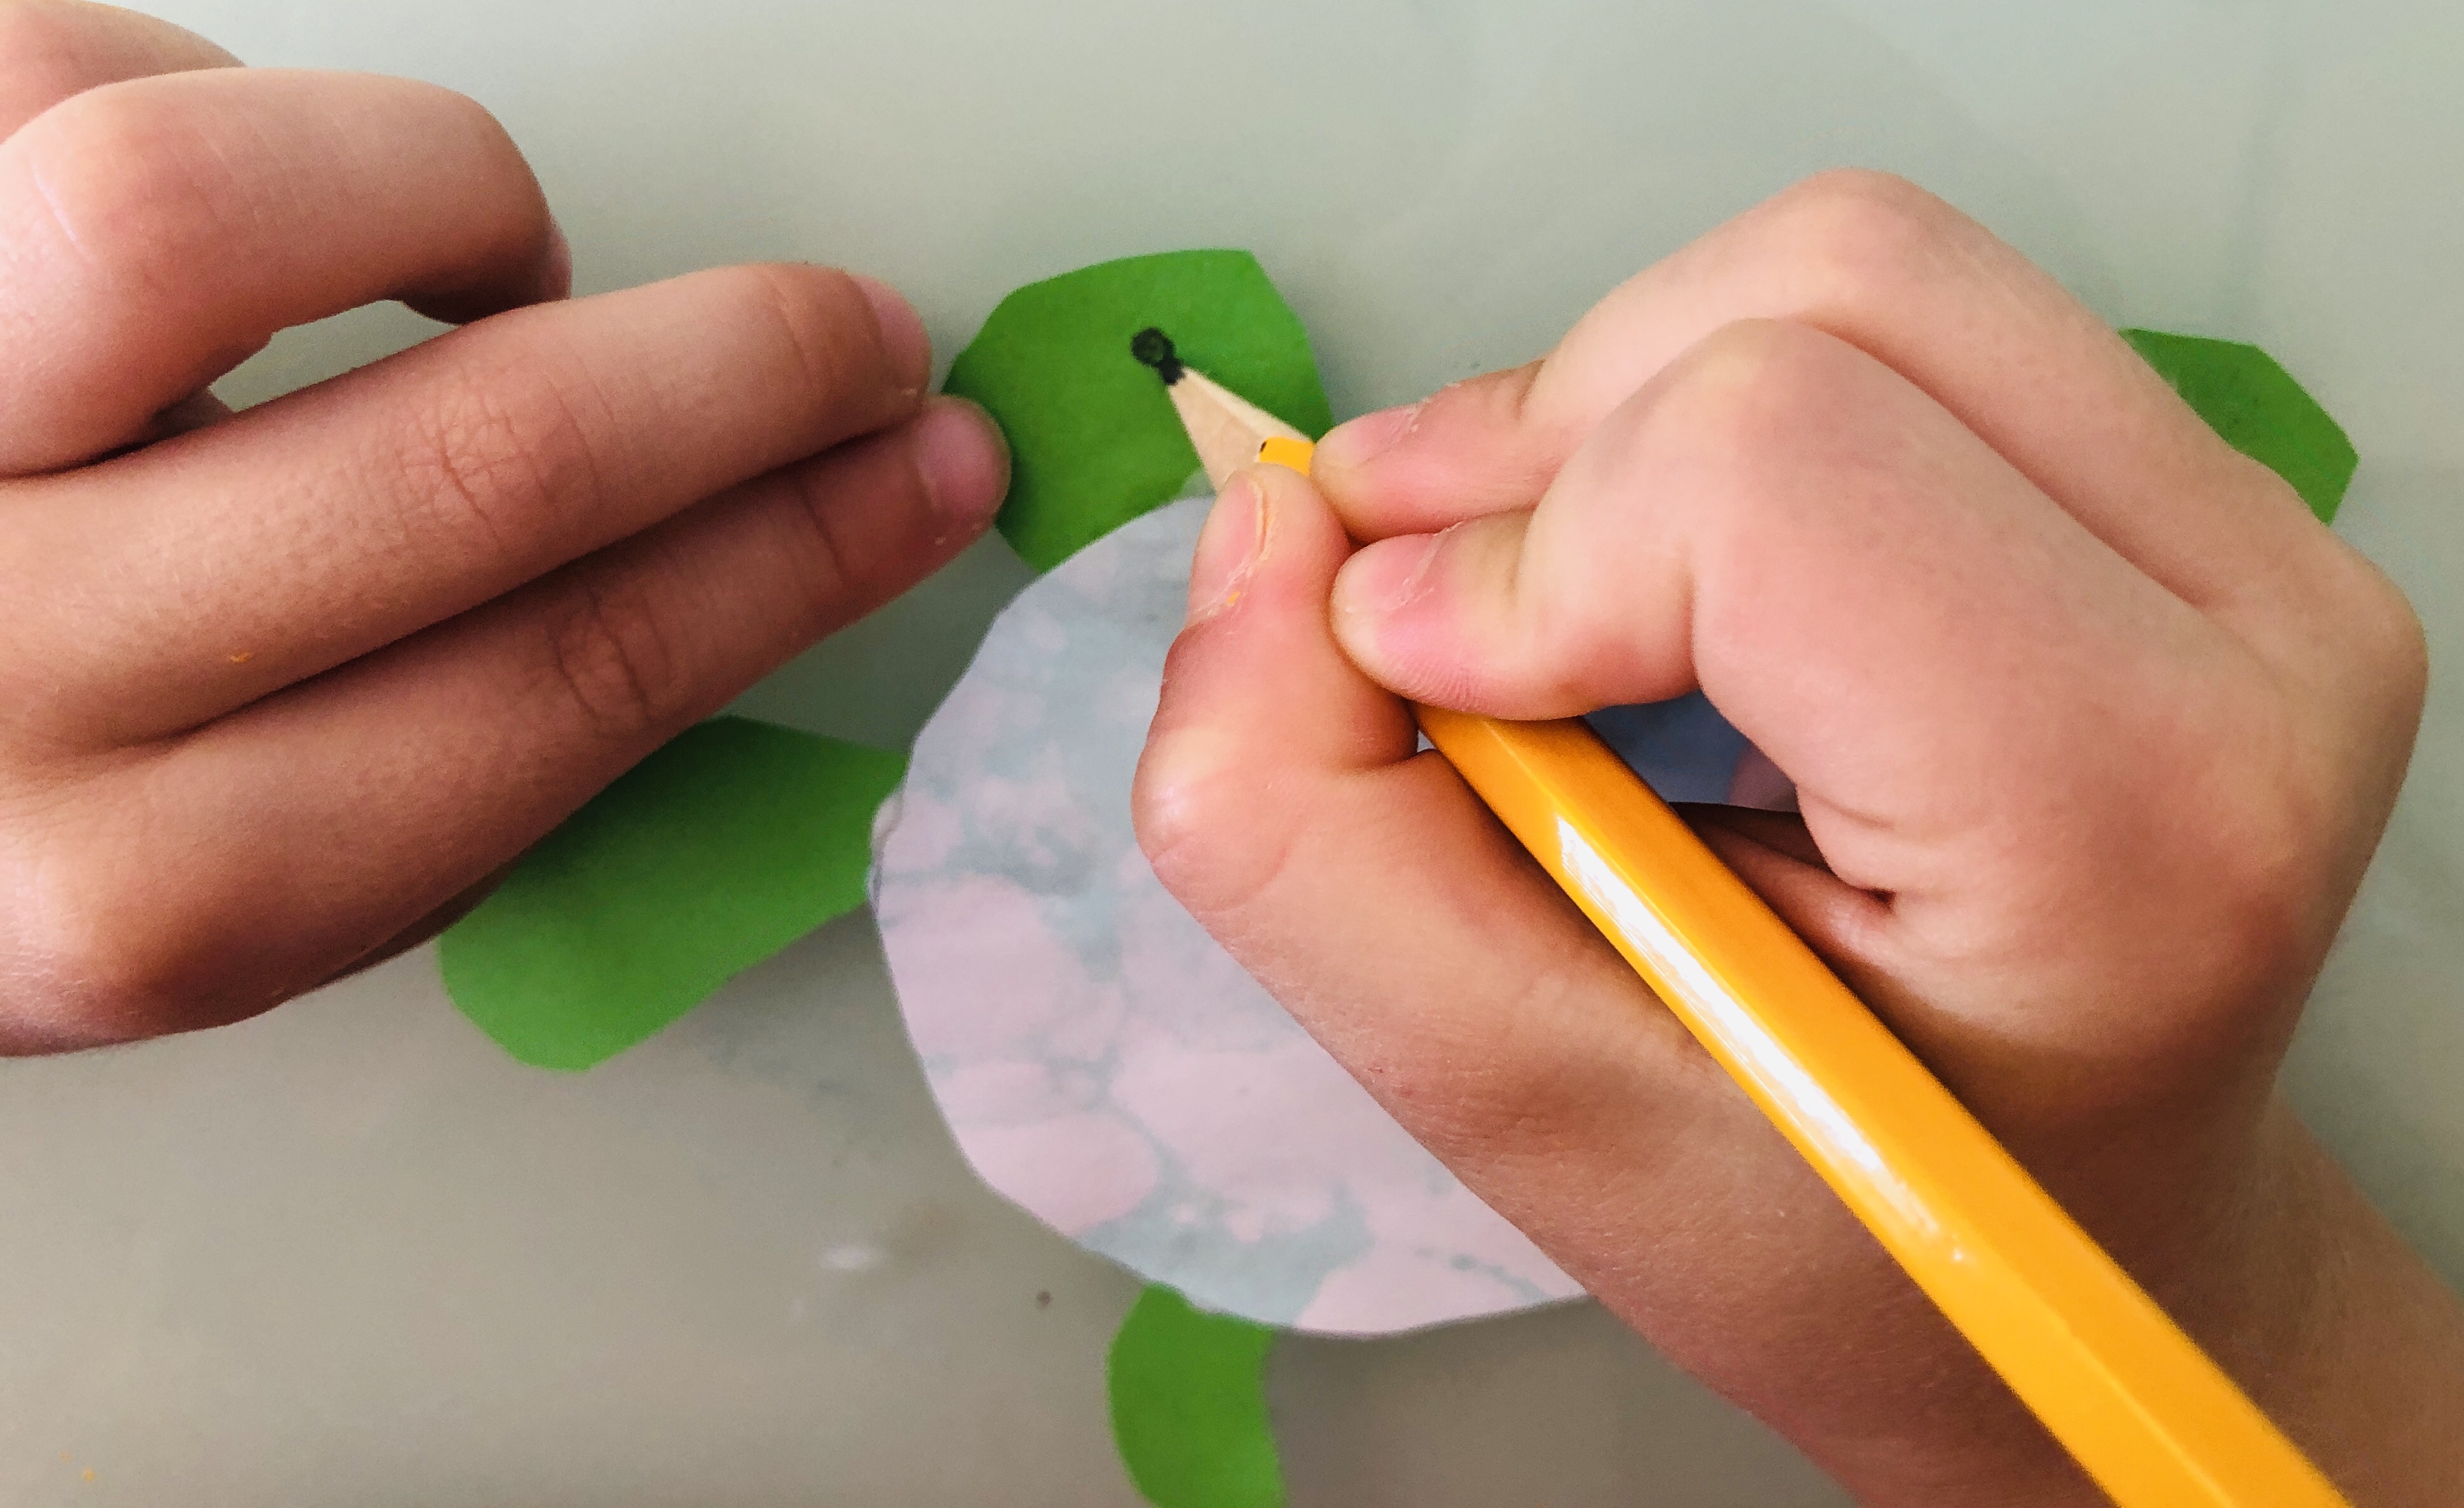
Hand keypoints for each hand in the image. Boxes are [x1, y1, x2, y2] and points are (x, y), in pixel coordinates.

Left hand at [0, 2, 1006, 1050]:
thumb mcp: (229, 883)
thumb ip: (450, 768)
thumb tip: (735, 564)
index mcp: (146, 886)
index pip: (574, 685)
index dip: (800, 554)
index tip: (920, 473)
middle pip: (472, 465)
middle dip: (741, 375)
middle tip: (849, 334)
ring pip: (197, 207)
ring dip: (440, 197)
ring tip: (484, 255)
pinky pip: (44, 73)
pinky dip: (203, 100)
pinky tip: (229, 212)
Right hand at [1136, 170, 2463, 1502]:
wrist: (2063, 1234)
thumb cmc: (1813, 1219)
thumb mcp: (1505, 1099)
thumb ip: (1300, 832)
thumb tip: (1260, 533)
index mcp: (2126, 824)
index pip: (1769, 470)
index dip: (1520, 555)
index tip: (1430, 700)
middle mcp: (2258, 633)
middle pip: (1827, 294)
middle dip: (1554, 434)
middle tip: (1446, 615)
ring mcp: (2258, 539)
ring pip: (1859, 265)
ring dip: (1622, 404)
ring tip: (1550, 600)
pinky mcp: (2202, 491)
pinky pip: (1900, 315)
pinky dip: (1705, 402)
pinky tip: (1669, 578)